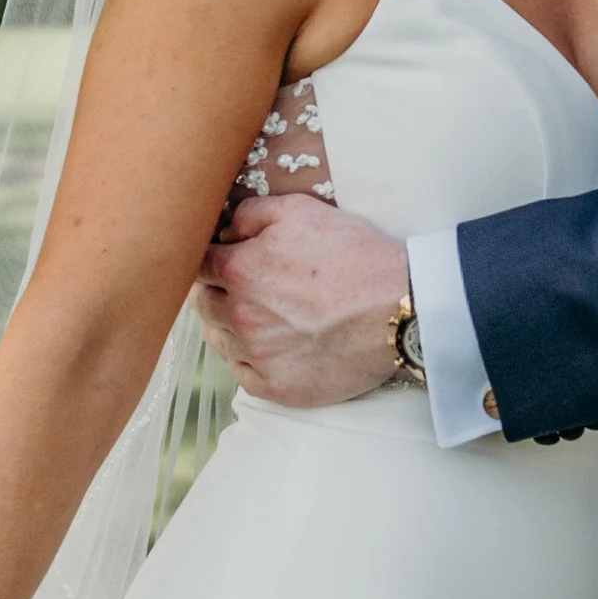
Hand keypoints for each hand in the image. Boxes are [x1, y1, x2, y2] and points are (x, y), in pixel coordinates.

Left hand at [196, 194, 410, 406]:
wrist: (400, 307)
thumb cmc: (355, 255)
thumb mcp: (302, 211)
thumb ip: (250, 214)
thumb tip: (224, 230)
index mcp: (240, 270)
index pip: (197, 265)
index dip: (209, 259)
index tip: (224, 259)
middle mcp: (239, 316)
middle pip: (203, 304)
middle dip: (216, 291)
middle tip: (244, 286)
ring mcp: (257, 355)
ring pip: (219, 340)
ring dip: (229, 325)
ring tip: (261, 316)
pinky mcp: (277, 387)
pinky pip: (243, 375)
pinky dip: (250, 360)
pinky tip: (272, 346)